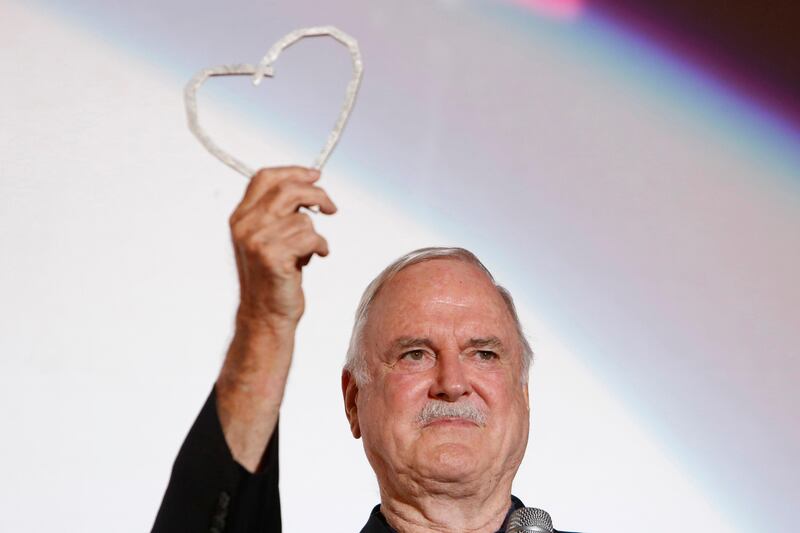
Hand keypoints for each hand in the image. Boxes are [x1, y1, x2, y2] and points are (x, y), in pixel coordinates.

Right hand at [229, 166, 336, 328]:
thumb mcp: (270, 238)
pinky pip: (311, 237)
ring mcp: (256, 240)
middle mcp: (245, 225)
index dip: (293, 172)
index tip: (315, 176)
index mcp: (240, 217)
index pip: (265, 178)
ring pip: (304, 219)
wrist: (265, 314)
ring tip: (309, 251)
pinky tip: (315, 258)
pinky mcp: (272, 256)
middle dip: (317, 195)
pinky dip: (320, 247)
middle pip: (288, 190)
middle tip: (331, 208)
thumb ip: (279, 212)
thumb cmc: (274, 276)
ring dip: (316, 235)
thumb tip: (308, 184)